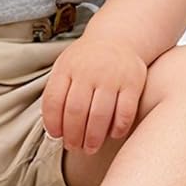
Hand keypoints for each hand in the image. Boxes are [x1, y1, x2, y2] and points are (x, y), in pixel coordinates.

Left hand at [41, 35, 146, 154]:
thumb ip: (58, 92)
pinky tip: (112, 135)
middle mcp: (88, 70)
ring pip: (99, 115)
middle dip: (73, 135)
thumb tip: (53, 130)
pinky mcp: (132, 83)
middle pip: (76, 111)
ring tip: (90, 148)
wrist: (118, 37)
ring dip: (93, 138)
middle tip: (74, 147)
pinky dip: (117, 129)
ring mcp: (112, 76)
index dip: (52, 122)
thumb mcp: (66, 66)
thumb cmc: (87, 60)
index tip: (56, 136)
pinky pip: (125, 113)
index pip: (54, 99)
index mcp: (68, 67)